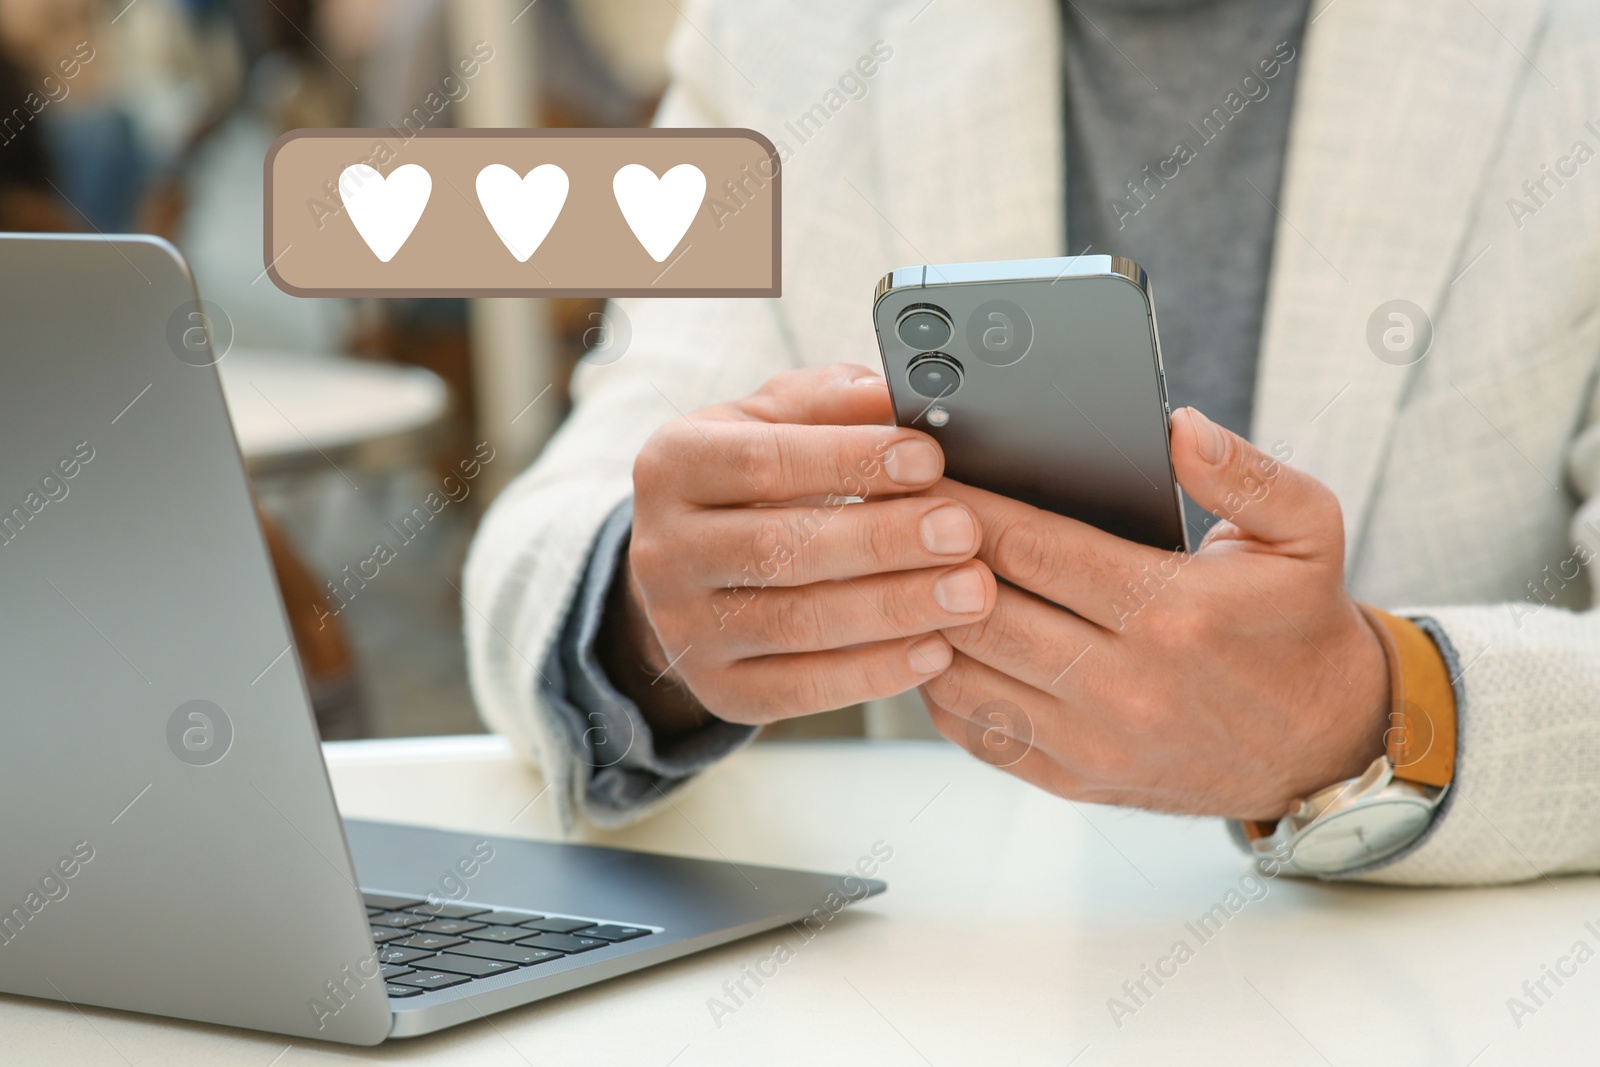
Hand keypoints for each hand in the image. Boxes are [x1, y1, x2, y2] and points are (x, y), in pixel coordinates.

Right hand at [602, 364, 998, 737]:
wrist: (696, 571)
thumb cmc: (753, 481)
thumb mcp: (773, 421)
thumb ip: (828, 401)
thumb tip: (889, 395)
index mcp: (673, 466)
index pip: (762, 461)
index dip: (850, 461)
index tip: (928, 460)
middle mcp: (663, 551)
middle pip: (779, 548)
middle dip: (883, 540)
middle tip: (962, 531)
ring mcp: (685, 628)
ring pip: (795, 623)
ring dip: (894, 608)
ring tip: (970, 592)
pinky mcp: (718, 690)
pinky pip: (801, 690)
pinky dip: (874, 673)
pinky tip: (936, 650)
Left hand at [921, 407, 1389, 820]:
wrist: (1323, 745)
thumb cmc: (1299, 626)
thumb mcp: (1307, 531)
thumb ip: (1245, 473)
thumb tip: (1177, 426)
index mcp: (1172, 611)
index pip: (1034, 547)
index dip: (967, 507)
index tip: (923, 475)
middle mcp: (1125, 683)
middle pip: (983, 608)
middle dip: (924, 555)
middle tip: (884, 513)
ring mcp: (1094, 739)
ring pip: (965, 673)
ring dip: (919, 621)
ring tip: (893, 572)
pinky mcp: (1074, 778)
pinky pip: (976, 730)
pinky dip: (939, 684)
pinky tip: (926, 640)